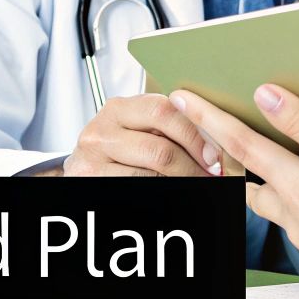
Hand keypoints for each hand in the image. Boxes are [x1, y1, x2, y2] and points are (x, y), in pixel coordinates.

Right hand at [61, 94, 220, 176]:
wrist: (82, 168)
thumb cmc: (119, 148)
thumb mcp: (138, 128)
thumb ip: (167, 125)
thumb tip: (214, 138)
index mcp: (120, 108)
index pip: (164, 112)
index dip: (195, 135)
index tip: (215, 154)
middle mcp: (102, 129)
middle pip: (160, 148)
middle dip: (193, 165)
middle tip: (211, 175)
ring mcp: (92, 157)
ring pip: (151, 174)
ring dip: (182, 181)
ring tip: (198, 183)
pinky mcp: (89, 180)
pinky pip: (137, 187)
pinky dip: (162, 189)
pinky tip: (173, 188)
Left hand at [169, 84, 298, 298]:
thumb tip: (266, 96)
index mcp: (294, 183)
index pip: (240, 144)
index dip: (210, 119)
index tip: (183, 101)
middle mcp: (292, 212)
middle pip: (247, 184)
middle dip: (230, 165)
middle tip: (219, 146)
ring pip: (274, 209)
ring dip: (266, 191)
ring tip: (275, 176)